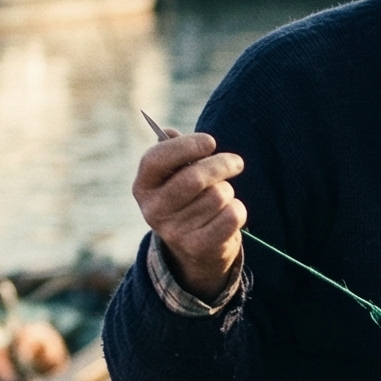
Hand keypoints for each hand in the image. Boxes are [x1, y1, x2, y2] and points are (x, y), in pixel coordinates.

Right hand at [132, 131, 245, 301]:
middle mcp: (153, 211)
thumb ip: (174, 151)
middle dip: (221, 165)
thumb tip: (168, 132)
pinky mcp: (197, 247)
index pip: (156, 159)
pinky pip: (231, 216)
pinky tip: (228, 214)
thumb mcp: (176, 175)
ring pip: (218, 196)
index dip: (185, 146)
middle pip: (194, 178)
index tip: (210, 142)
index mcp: (143, 187)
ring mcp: (173, 232)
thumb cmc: (189, 198)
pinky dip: (237, 210)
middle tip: (236, 162)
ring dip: (228, 191)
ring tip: (222, 198)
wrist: (195, 248)